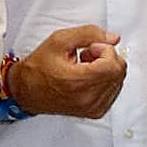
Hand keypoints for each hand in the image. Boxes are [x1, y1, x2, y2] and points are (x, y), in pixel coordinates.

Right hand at [8, 25, 125, 117]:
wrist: (27, 91)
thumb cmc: (39, 68)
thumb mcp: (60, 40)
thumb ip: (89, 34)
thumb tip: (113, 38)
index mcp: (79, 83)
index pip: (113, 65)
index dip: (105, 50)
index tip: (89, 48)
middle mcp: (88, 100)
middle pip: (119, 72)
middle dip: (106, 57)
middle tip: (86, 55)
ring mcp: (93, 108)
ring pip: (118, 80)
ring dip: (106, 68)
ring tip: (84, 66)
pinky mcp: (96, 112)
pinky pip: (114, 90)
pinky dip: (105, 79)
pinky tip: (88, 76)